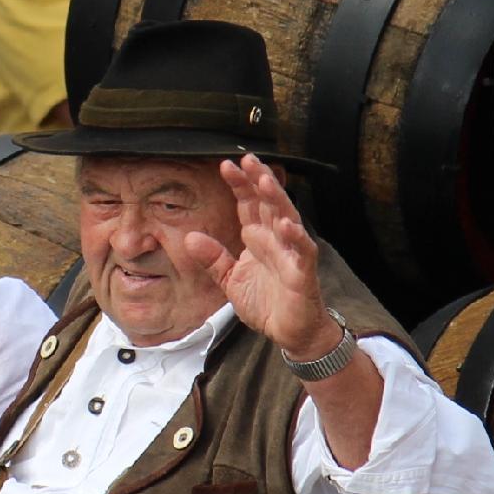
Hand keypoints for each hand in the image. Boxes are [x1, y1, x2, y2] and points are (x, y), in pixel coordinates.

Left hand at [183, 159, 338, 358]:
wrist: (289, 333)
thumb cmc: (266, 303)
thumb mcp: (230, 280)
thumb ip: (213, 259)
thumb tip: (190, 237)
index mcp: (259, 239)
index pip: (249, 205)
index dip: (240, 185)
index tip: (226, 166)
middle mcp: (276, 240)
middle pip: (269, 204)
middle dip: (259, 181)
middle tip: (248, 160)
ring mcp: (292, 254)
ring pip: (288, 219)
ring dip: (277, 200)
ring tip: (265, 181)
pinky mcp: (303, 273)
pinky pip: (302, 251)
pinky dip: (296, 238)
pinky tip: (288, 225)